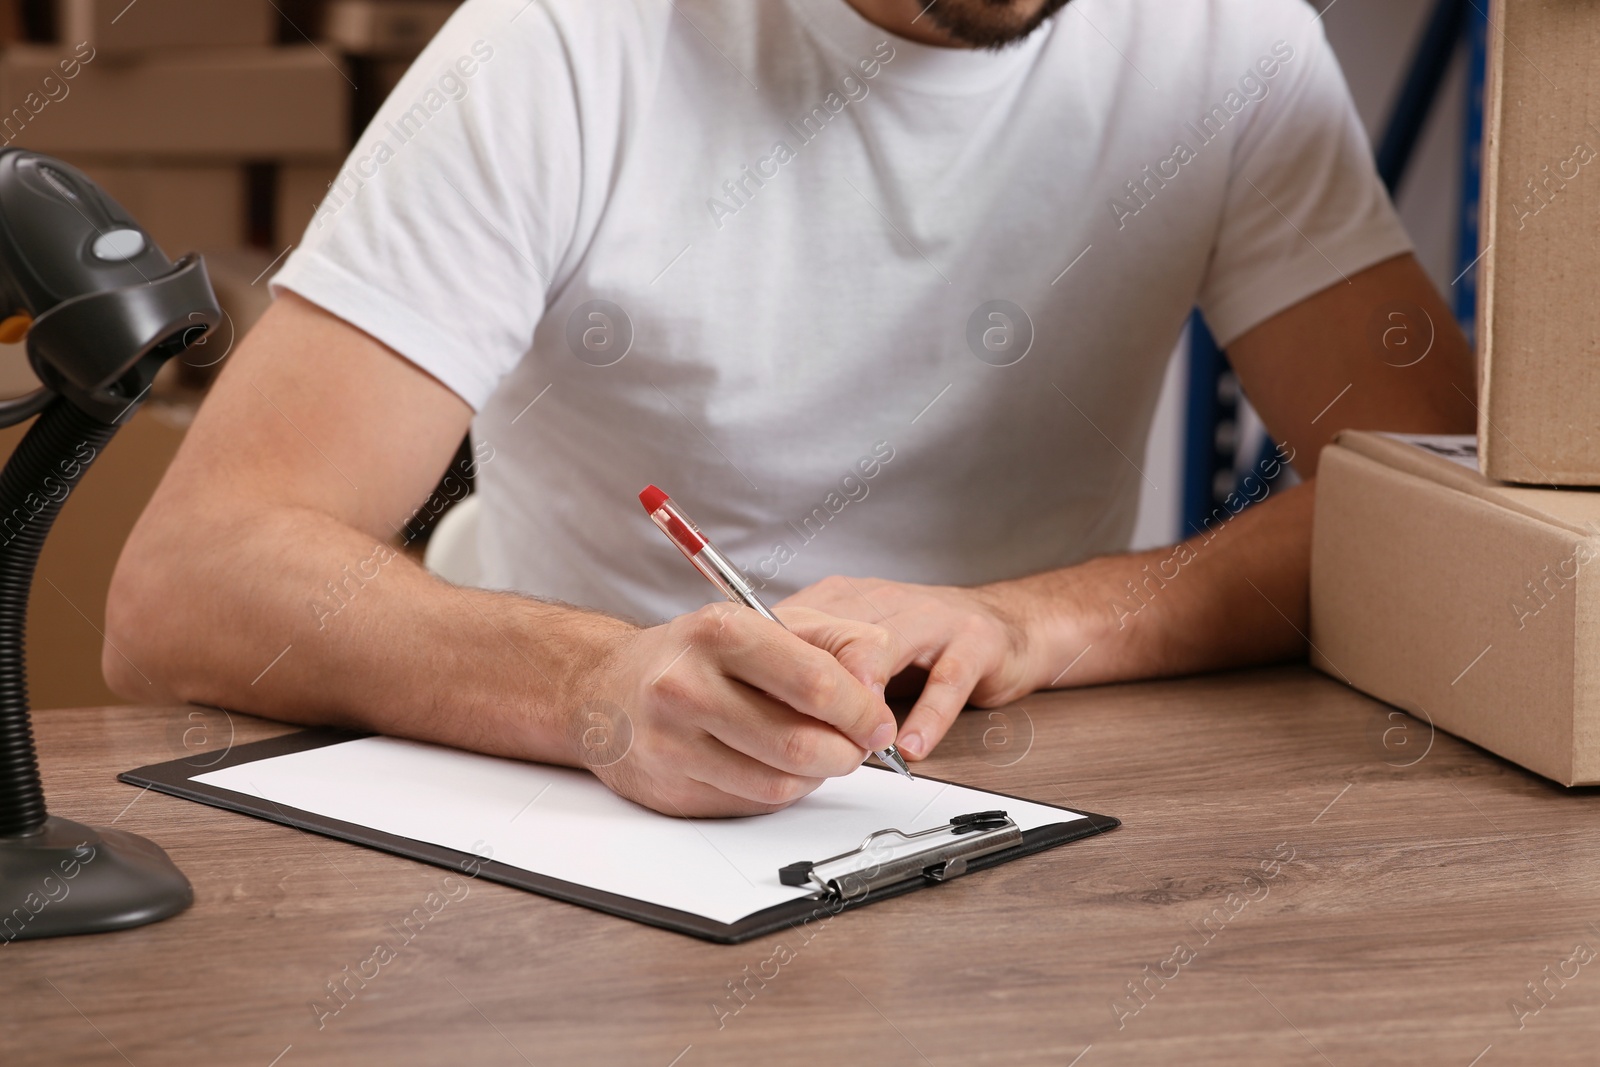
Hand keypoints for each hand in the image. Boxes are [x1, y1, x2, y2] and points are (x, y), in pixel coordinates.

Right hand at [573, 603, 899, 816]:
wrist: (606, 686)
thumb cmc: (699, 653)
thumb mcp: (769, 620)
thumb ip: (840, 642)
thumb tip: (877, 693)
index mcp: (721, 632)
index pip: (814, 683)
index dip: (862, 711)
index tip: (879, 722)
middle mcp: (688, 686)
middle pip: (800, 744)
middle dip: (847, 751)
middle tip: (857, 745)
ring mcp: (673, 743)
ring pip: (780, 783)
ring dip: (817, 776)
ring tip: (818, 752)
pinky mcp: (670, 789)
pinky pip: (753, 804)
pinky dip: (780, 790)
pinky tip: (774, 764)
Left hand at [778, 576, 1041, 761]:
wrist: (1010, 622)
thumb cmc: (922, 644)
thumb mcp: (858, 647)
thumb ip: (814, 671)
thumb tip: (753, 713)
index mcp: (843, 600)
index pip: (791, 628)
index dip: (770, 675)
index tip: (755, 718)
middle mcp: (881, 601)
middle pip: (830, 637)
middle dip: (809, 690)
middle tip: (795, 737)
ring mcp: (930, 617)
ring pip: (882, 649)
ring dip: (861, 702)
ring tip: (850, 744)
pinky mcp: (974, 641)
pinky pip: (946, 680)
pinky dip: (927, 717)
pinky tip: (910, 747)